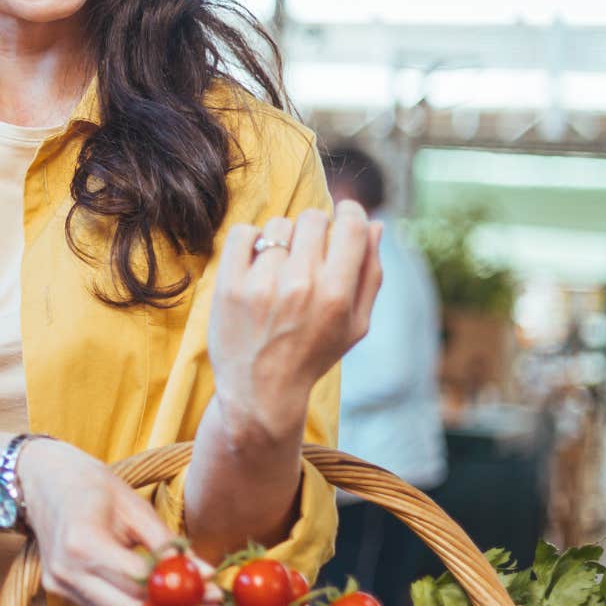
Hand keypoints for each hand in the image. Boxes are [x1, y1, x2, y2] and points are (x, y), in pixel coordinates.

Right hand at [18, 439, 217, 605]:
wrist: (39, 478)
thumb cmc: (90, 483)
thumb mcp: (134, 506)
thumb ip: (167, 544)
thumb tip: (205, 575)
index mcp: (83, 542)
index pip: (140, 583)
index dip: (181, 595)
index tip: (215, 596)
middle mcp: (66, 571)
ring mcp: (58, 584)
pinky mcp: (58, 590)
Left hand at [206, 200, 383, 444]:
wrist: (259, 391)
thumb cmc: (313, 355)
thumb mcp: (355, 324)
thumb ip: (370, 274)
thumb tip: (376, 225)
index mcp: (336, 294)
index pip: (350, 225)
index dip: (350, 213)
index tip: (343, 217)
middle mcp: (300, 285)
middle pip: (313, 219)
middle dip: (315, 230)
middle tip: (309, 253)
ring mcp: (261, 284)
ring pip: (278, 225)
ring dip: (283, 240)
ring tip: (280, 268)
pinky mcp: (229, 285)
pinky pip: (243, 233)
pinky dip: (251, 241)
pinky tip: (256, 264)